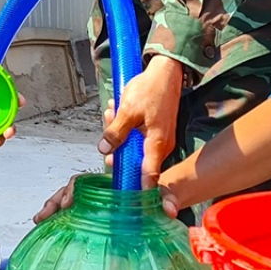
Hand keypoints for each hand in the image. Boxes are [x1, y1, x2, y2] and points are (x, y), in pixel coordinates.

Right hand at [34, 171, 185, 223]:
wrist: (163, 192)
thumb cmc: (160, 190)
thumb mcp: (166, 192)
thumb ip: (168, 200)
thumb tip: (170, 210)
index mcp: (112, 182)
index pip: (85, 181)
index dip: (74, 190)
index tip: (68, 202)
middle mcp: (101, 188)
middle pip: (71, 189)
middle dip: (55, 200)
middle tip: (44, 214)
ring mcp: (97, 198)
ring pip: (70, 198)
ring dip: (53, 206)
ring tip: (41, 219)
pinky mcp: (98, 207)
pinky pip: (76, 208)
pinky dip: (61, 214)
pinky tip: (51, 222)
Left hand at [98, 56, 183, 188]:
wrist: (165, 72)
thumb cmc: (150, 89)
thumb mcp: (127, 110)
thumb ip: (116, 132)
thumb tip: (105, 151)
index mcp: (157, 143)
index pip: (148, 175)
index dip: (136, 188)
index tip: (124, 197)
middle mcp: (161, 146)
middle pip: (134, 160)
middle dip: (117, 145)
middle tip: (109, 123)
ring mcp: (159, 139)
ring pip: (133, 146)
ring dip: (119, 131)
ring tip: (113, 111)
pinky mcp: (156, 132)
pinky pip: (137, 136)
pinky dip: (126, 126)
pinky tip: (118, 111)